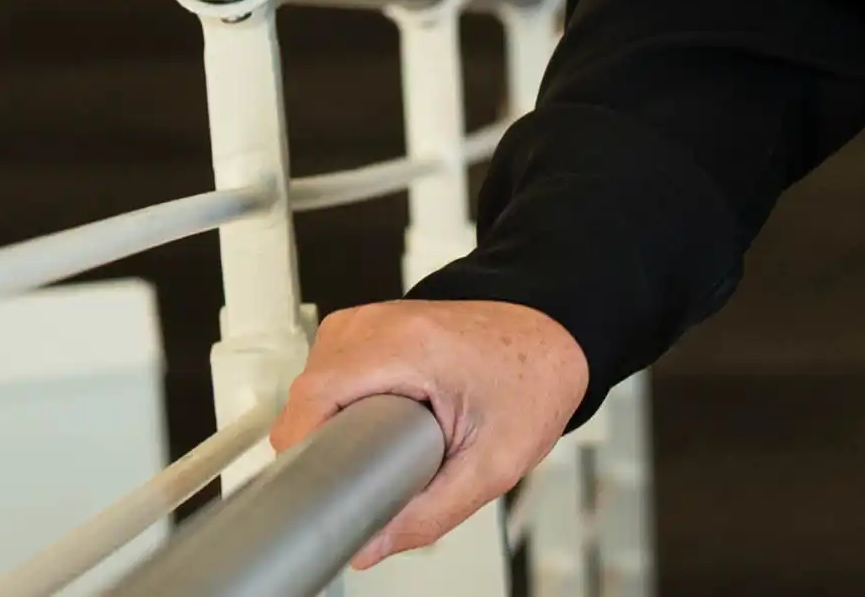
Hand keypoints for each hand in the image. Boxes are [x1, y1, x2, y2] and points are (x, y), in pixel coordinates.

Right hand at [267, 298, 590, 569]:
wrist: (557, 335)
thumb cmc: (536, 382)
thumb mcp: (494, 463)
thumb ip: (430, 513)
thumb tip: (370, 547)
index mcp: (408, 346)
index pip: (310, 400)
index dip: (306, 452)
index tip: (319, 488)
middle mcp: (383, 322)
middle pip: (306, 396)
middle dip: (324, 445)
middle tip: (365, 474)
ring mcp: (377, 318)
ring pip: (313, 383)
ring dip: (332, 424)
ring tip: (380, 445)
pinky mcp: (376, 325)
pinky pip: (332, 368)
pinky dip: (343, 401)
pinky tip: (376, 421)